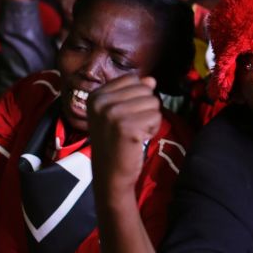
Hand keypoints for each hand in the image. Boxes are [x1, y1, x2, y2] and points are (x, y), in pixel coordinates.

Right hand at [88, 76, 161, 198]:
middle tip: (131, 126)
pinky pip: (156, 116)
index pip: (132, 78)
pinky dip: (153, 129)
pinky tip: (138, 139)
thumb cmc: (115, 142)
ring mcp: (113, 114)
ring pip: (153, 102)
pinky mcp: (127, 127)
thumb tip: (151, 79)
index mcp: (96, 95)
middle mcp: (102, 102)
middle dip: (145, 108)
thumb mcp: (118, 113)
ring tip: (134, 132)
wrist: (109, 174)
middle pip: (145, 89)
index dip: (137, 97)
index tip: (125, 115)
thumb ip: (133, 93)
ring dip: (150, 119)